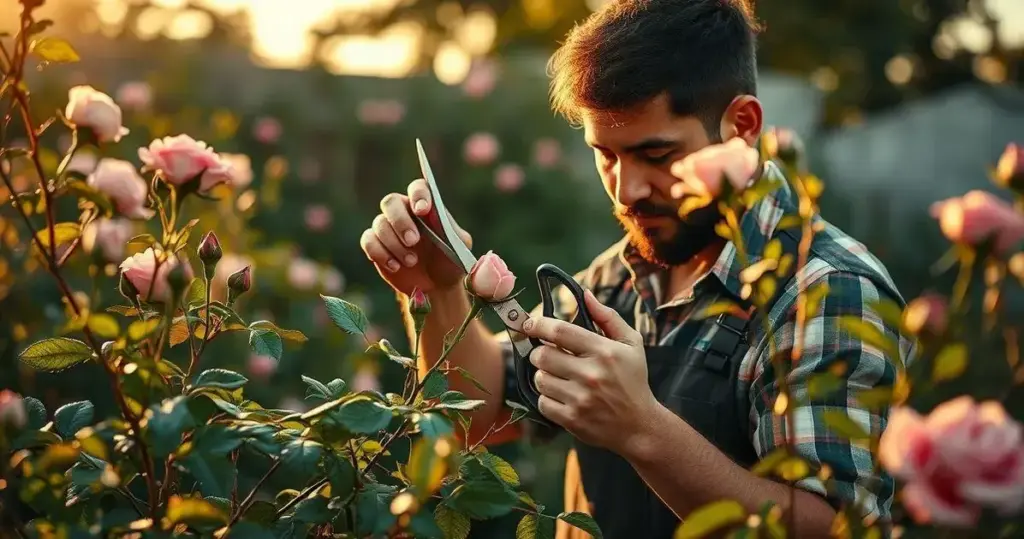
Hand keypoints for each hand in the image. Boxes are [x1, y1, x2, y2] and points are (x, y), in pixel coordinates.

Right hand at [360, 178, 473, 295]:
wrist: (436, 286)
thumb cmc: (450, 262)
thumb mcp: (459, 249)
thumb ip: (452, 232)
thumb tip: (437, 218)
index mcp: (426, 207)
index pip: (418, 188)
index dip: (418, 195)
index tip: (422, 210)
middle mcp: (404, 213)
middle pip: (391, 202)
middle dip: (400, 221)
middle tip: (413, 241)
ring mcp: (388, 229)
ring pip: (379, 223)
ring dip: (394, 244)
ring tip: (412, 261)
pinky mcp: (376, 245)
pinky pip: (368, 240)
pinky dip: (380, 253)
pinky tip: (395, 266)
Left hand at [521, 289, 658, 453]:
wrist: (639, 426)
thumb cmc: (633, 380)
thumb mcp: (631, 343)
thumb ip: (607, 317)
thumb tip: (585, 294)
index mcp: (604, 351)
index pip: (560, 331)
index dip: (538, 324)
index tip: (531, 324)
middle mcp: (591, 375)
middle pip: (542, 355)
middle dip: (539, 352)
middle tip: (547, 354)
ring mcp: (580, 399)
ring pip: (540, 379)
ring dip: (543, 376)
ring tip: (558, 376)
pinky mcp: (572, 419)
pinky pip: (542, 402)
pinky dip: (547, 398)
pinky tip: (562, 395)